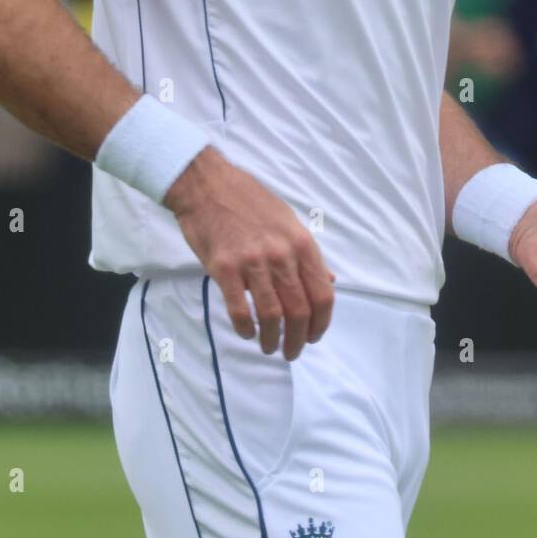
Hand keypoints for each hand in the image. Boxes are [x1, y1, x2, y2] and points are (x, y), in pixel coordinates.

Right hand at [165, 147, 334, 360]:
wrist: (208, 185)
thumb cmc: (250, 201)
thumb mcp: (289, 221)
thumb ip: (308, 255)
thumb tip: (329, 281)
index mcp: (302, 243)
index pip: (322, 295)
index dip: (321, 323)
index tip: (313, 336)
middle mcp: (281, 254)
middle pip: (299, 311)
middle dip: (298, 339)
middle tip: (292, 352)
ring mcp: (252, 262)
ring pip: (271, 315)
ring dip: (272, 339)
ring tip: (269, 347)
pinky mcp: (224, 268)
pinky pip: (239, 309)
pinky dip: (246, 328)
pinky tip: (246, 333)